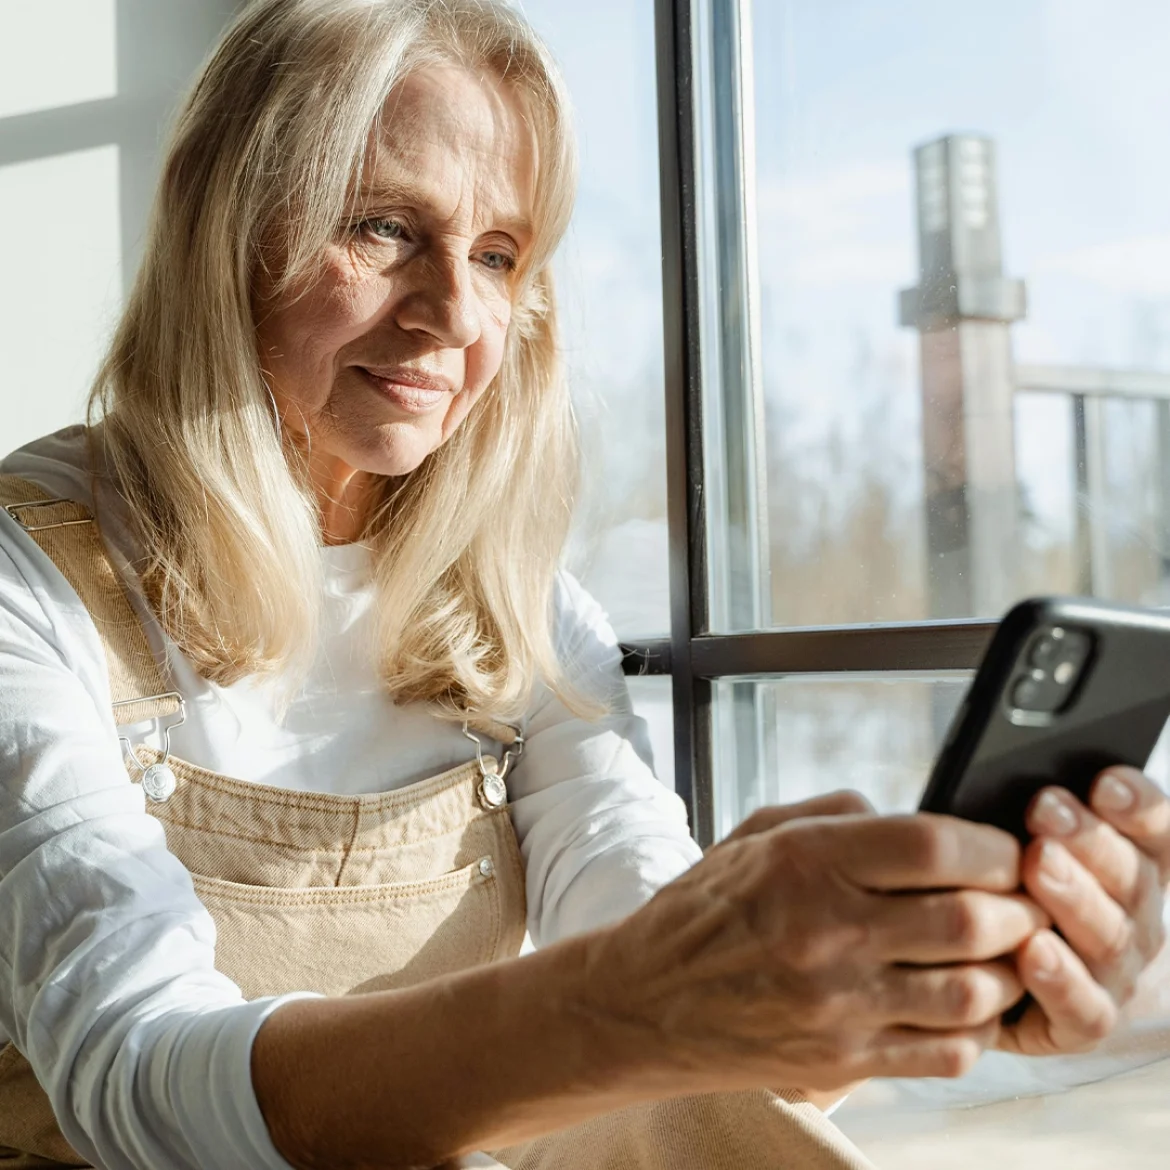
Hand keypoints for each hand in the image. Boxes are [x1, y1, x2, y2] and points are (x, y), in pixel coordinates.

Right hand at [582, 792, 1047, 1098]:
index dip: (991, 846)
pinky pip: (944, 1051)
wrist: (645, 1001)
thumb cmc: (704, 910)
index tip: (1004, 851)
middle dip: (1016, 908)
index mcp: (805, 862)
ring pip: (970, 992)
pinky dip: (974, 1028)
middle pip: (967, 918)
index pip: (933, 844)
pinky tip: (962, 1004)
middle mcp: (826, 931)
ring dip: (1005, 971)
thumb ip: (840, 816)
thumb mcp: (756, 833)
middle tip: (1021, 902)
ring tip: (1002, 954)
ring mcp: (837, 1004)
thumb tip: (916, 819)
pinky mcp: (842, 1061)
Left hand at [998, 766, 1169, 1056]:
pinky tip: (1032, 950)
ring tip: (1037, 864)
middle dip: (1088, 839)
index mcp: (1134, 868)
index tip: (1104, 781)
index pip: (1156, 832)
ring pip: (1109, 937)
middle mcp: (1138, 920)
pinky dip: (1060, 977)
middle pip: (1131, 878)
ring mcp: (1118, 974)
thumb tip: (1003, 776)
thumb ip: (1036, 821)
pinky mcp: (1087, 1022)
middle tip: (1045, 808)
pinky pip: (1083, 1005)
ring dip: (1073, 897)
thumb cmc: (1016, 894)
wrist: (1020, 986)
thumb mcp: (1029, 847)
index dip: (1138, 806)